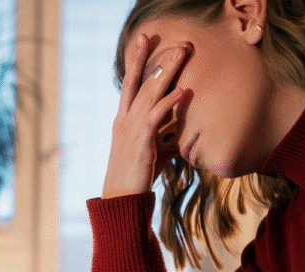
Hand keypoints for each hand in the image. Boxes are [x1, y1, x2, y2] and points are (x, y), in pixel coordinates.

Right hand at [101, 35, 191, 198]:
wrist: (122, 198)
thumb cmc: (138, 176)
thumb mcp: (153, 150)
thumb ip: (165, 135)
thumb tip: (183, 129)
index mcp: (124, 119)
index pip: (130, 84)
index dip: (137, 61)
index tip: (144, 40)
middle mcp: (125, 120)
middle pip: (140, 81)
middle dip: (155, 58)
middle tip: (171, 41)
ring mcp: (131, 129)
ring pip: (148, 93)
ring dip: (167, 71)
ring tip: (182, 53)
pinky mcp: (141, 142)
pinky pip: (156, 116)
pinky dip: (170, 102)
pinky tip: (183, 91)